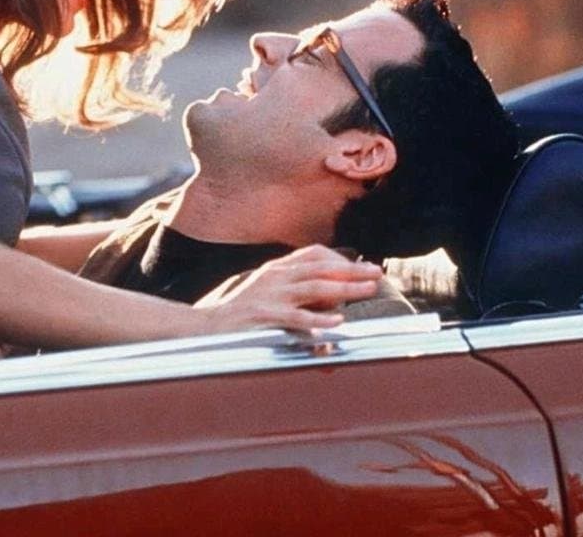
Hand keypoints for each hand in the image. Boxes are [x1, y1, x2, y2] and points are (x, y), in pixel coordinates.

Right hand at [195, 245, 382, 332]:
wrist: (205, 328)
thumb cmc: (241, 315)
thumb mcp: (268, 294)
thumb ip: (297, 293)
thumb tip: (333, 300)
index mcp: (277, 269)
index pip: (314, 254)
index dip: (341, 259)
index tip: (364, 267)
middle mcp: (275, 277)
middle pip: (321, 268)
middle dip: (352, 270)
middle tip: (377, 273)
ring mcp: (270, 296)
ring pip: (314, 287)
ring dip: (345, 287)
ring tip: (368, 289)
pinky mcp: (265, 317)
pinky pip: (296, 317)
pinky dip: (318, 319)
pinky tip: (337, 321)